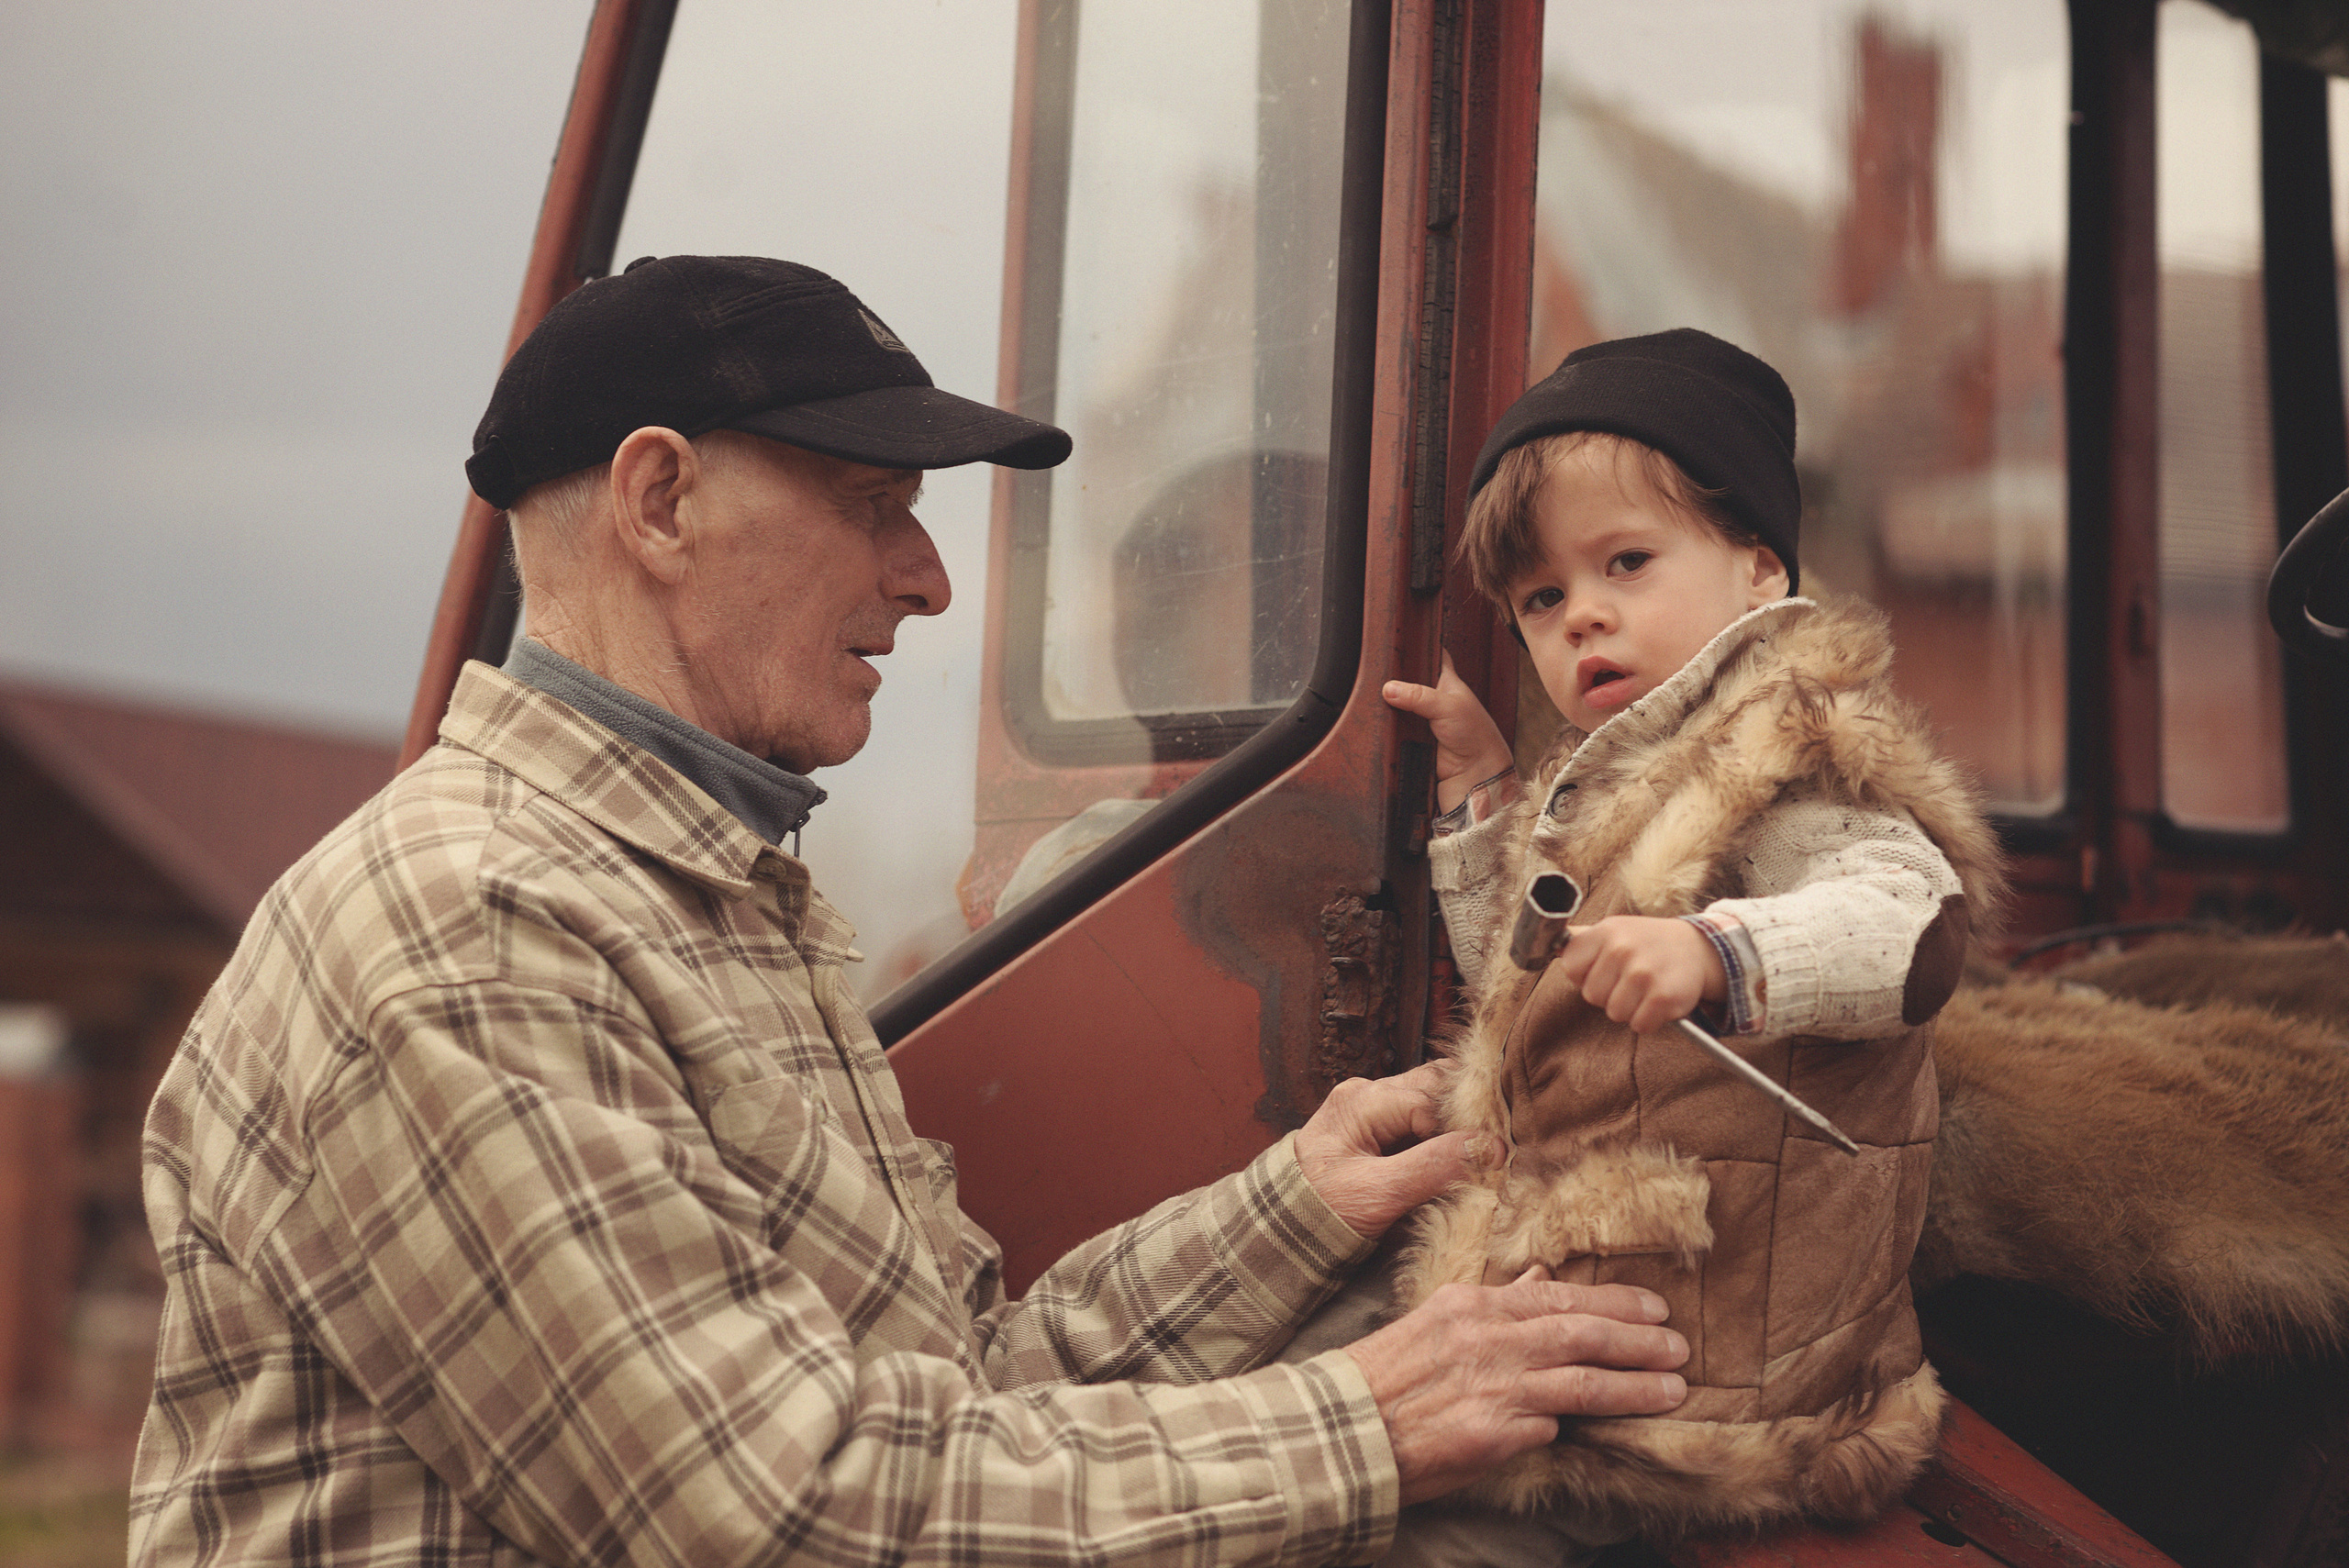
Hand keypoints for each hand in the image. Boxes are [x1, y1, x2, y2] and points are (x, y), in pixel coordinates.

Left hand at [1293, 1061, 1496, 1238]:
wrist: (1283, 1228)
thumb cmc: (1323, 1210)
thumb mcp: (1380, 1193)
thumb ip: (1434, 1167)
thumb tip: (1491, 1148)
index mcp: (1362, 1101)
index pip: (1430, 1101)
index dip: (1461, 1129)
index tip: (1487, 1159)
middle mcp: (1367, 1094)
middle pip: (1434, 1086)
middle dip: (1464, 1114)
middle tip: (1491, 1149)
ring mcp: (1371, 1108)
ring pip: (1431, 1098)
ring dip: (1454, 1123)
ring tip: (1477, 1154)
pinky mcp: (1376, 1128)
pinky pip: (1420, 1117)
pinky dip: (1441, 1133)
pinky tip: (1455, 1157)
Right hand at [1345, 1271, 1689, 1503]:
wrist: (1344, 1428)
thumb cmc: (1387, 1375)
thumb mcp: (1438, 1320)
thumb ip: (1496, 1302)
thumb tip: (1538, 1277)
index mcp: (1474, 1305)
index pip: (1559, 1296)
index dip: (1614, 1303)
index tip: (1654, 1308)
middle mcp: (1488, 1340)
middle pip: (1582, 1333)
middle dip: (1639, 1339)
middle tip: (1679, 1345)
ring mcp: (1493, 1387)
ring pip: (1582, 1382)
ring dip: (1635, 1386)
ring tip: (1673, 1389)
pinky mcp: (1493, 1435)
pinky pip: (1550, 1428)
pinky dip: (1575, 1427)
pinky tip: (1608, 1432)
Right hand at [1383, 652, 1513, 814]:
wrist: (1474, 775)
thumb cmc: (1475, 736)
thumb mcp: (1448, 706)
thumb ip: (1418, 695)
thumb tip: (1389, 689)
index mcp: (1446, 681)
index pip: (1433, 655)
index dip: (1419, 646)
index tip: (1400, 640)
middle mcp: (1432, 698)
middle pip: (1407, 679)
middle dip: (1394, 677)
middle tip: (1377, 672)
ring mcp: (1419, 718)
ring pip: (1396, 704)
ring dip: (1387, 704)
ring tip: (1372, 695)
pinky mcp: (1410, 738)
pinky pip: (1392, 728)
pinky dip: (1386, 725)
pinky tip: (1377, 720)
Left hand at [1556, 916, 1725, 1033]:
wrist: (1697, 947)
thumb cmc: (1646, 942)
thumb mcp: (1614, 930)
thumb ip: (1581, 940)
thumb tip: (1545, 943)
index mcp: (1605, 932)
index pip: (1571, 968)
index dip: (1585, 976)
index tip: (1603, 969)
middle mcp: (1622, 950)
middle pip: (1592, 996)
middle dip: (1609, 994)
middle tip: (1630, 979)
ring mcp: (1643, 973)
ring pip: (1615, 1013)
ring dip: (1630, 1008)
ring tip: (1645, 988)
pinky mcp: (1664, 997)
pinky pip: (1639, 1025)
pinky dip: (1649, 1020)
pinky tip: (1659, 1000)